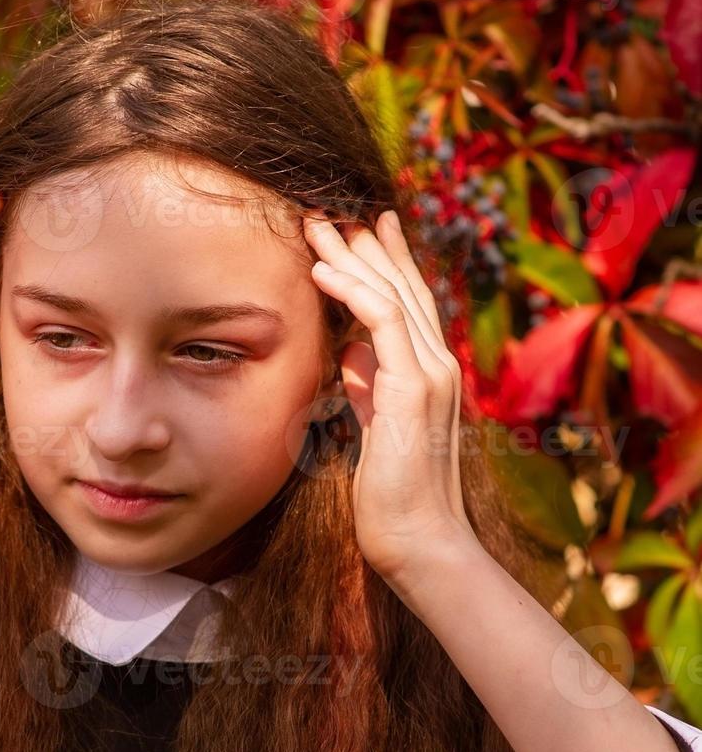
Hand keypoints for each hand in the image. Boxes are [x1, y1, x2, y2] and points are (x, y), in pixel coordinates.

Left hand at [302, 209, 474, 577]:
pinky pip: (383, 321)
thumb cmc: (392, 497)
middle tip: (330, 210)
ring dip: (351, 256)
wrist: (419, 541)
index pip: (407, 303)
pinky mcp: (414, 388)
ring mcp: (430, 373)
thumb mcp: (375, 428)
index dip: (383, 262)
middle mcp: (436, 364)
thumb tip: (350, 354)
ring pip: (392, 293)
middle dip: (364, 245)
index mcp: (427, 373)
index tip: (358, 228)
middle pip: (402, 287)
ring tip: (315, 225)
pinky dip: (352, 290)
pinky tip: (322, 269)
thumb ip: (368, 389)